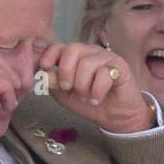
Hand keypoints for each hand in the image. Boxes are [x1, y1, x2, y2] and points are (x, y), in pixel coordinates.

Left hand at [37, 42, 151, 133]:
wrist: (115, 117)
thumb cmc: (90, 103)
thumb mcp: (66, 96)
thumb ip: (54, 84)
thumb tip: (43, 74)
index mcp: (76, 56)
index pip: (60, 46)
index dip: (50, 55)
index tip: (45, 67)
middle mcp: (91, 52)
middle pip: (72, 49)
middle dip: (66, 71)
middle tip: (68, 88)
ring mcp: (106, 58)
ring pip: (87, 63)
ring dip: (83, 85)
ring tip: (86, 97)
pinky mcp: (120, 67)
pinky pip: (103, 73)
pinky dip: (97, 90)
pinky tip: (97, 98)